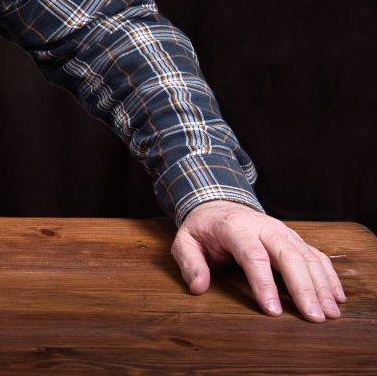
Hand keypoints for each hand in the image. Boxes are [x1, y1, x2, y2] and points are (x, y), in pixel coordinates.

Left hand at [171, 200, 345, 321]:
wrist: (218, 203)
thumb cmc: (203, 228)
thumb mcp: (185, 241)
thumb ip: (190, 263)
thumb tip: (198, 287)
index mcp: (235, 227)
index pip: (253, 256)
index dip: (264, 284)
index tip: (273, 311)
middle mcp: (264, 227)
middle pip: (288, 256)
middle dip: (303, 287)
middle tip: (313, 317)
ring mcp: (282, 232)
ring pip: (307, 256)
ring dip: (321, 285)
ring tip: (329, 313)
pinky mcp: (294, 238)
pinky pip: (316, 255)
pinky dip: (329, 275)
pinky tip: (335, 297)